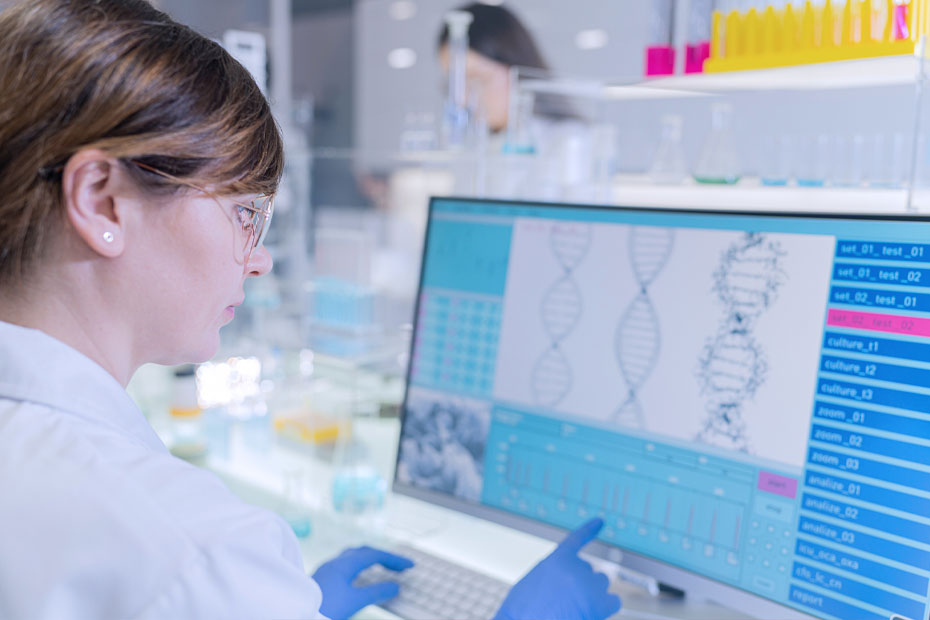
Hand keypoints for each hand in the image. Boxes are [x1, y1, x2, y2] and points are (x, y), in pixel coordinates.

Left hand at [312, 545, 413, 619]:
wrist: (295, 614)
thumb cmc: (325, 607)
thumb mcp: (355, 601)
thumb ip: (376, 592)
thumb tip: (395, 587)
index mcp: (344, 564)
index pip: (375, 555)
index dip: (395, 559)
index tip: (410, 565)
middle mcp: (335, 562)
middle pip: (363, 552)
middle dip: (383, 557)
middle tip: (399, 566)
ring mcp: (326, 570)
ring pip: (352, 557)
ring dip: (369, 560)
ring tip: (382, 567)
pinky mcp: (322, 579)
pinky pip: (345, 566)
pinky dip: (359, 567)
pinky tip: (359, 578)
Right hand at [494, 518, 621, 619]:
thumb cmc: (525, 612)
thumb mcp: (531, 583)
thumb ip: (551, 574)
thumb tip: (563, 580)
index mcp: (557, 561)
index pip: (575, 540)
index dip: (588, 530)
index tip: (600, 522)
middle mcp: (576, 568)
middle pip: (588, 570)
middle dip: (581, 582)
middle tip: (567, 600)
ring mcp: (589, 585)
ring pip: (601, 584)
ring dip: (593, 594)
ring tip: (577, 608)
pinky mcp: (600, 603)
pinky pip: (614, 601)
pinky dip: (607, 607)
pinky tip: (596, 612)